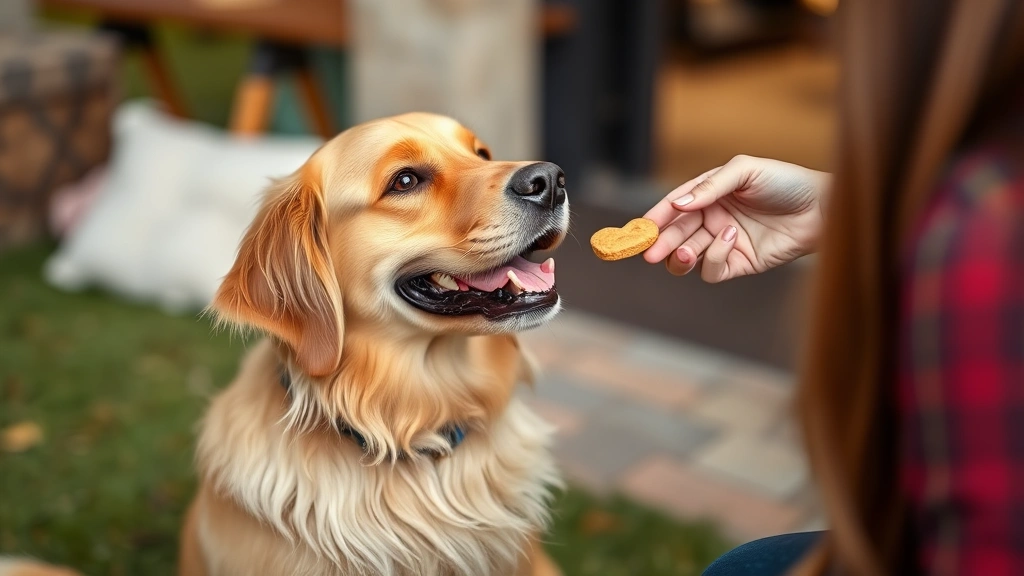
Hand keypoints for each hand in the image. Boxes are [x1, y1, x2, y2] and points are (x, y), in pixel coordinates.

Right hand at [643, 155, 829, 281]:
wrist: (821, 209)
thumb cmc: (785, 182)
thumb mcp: (744, 171)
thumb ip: (709, 186)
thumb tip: (677, 203)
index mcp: (708, 195)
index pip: (673, 208)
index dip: (655, 218)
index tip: (640, 228)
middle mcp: (712, 219)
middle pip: (675, 236)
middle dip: (661, 244)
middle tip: (650, 254)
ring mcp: (724, 243)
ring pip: (688, 257)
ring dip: (682, 256)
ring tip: (685, 252)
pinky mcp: (739, 264)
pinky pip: (713, 269)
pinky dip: (715, 257)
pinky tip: (730, 238)